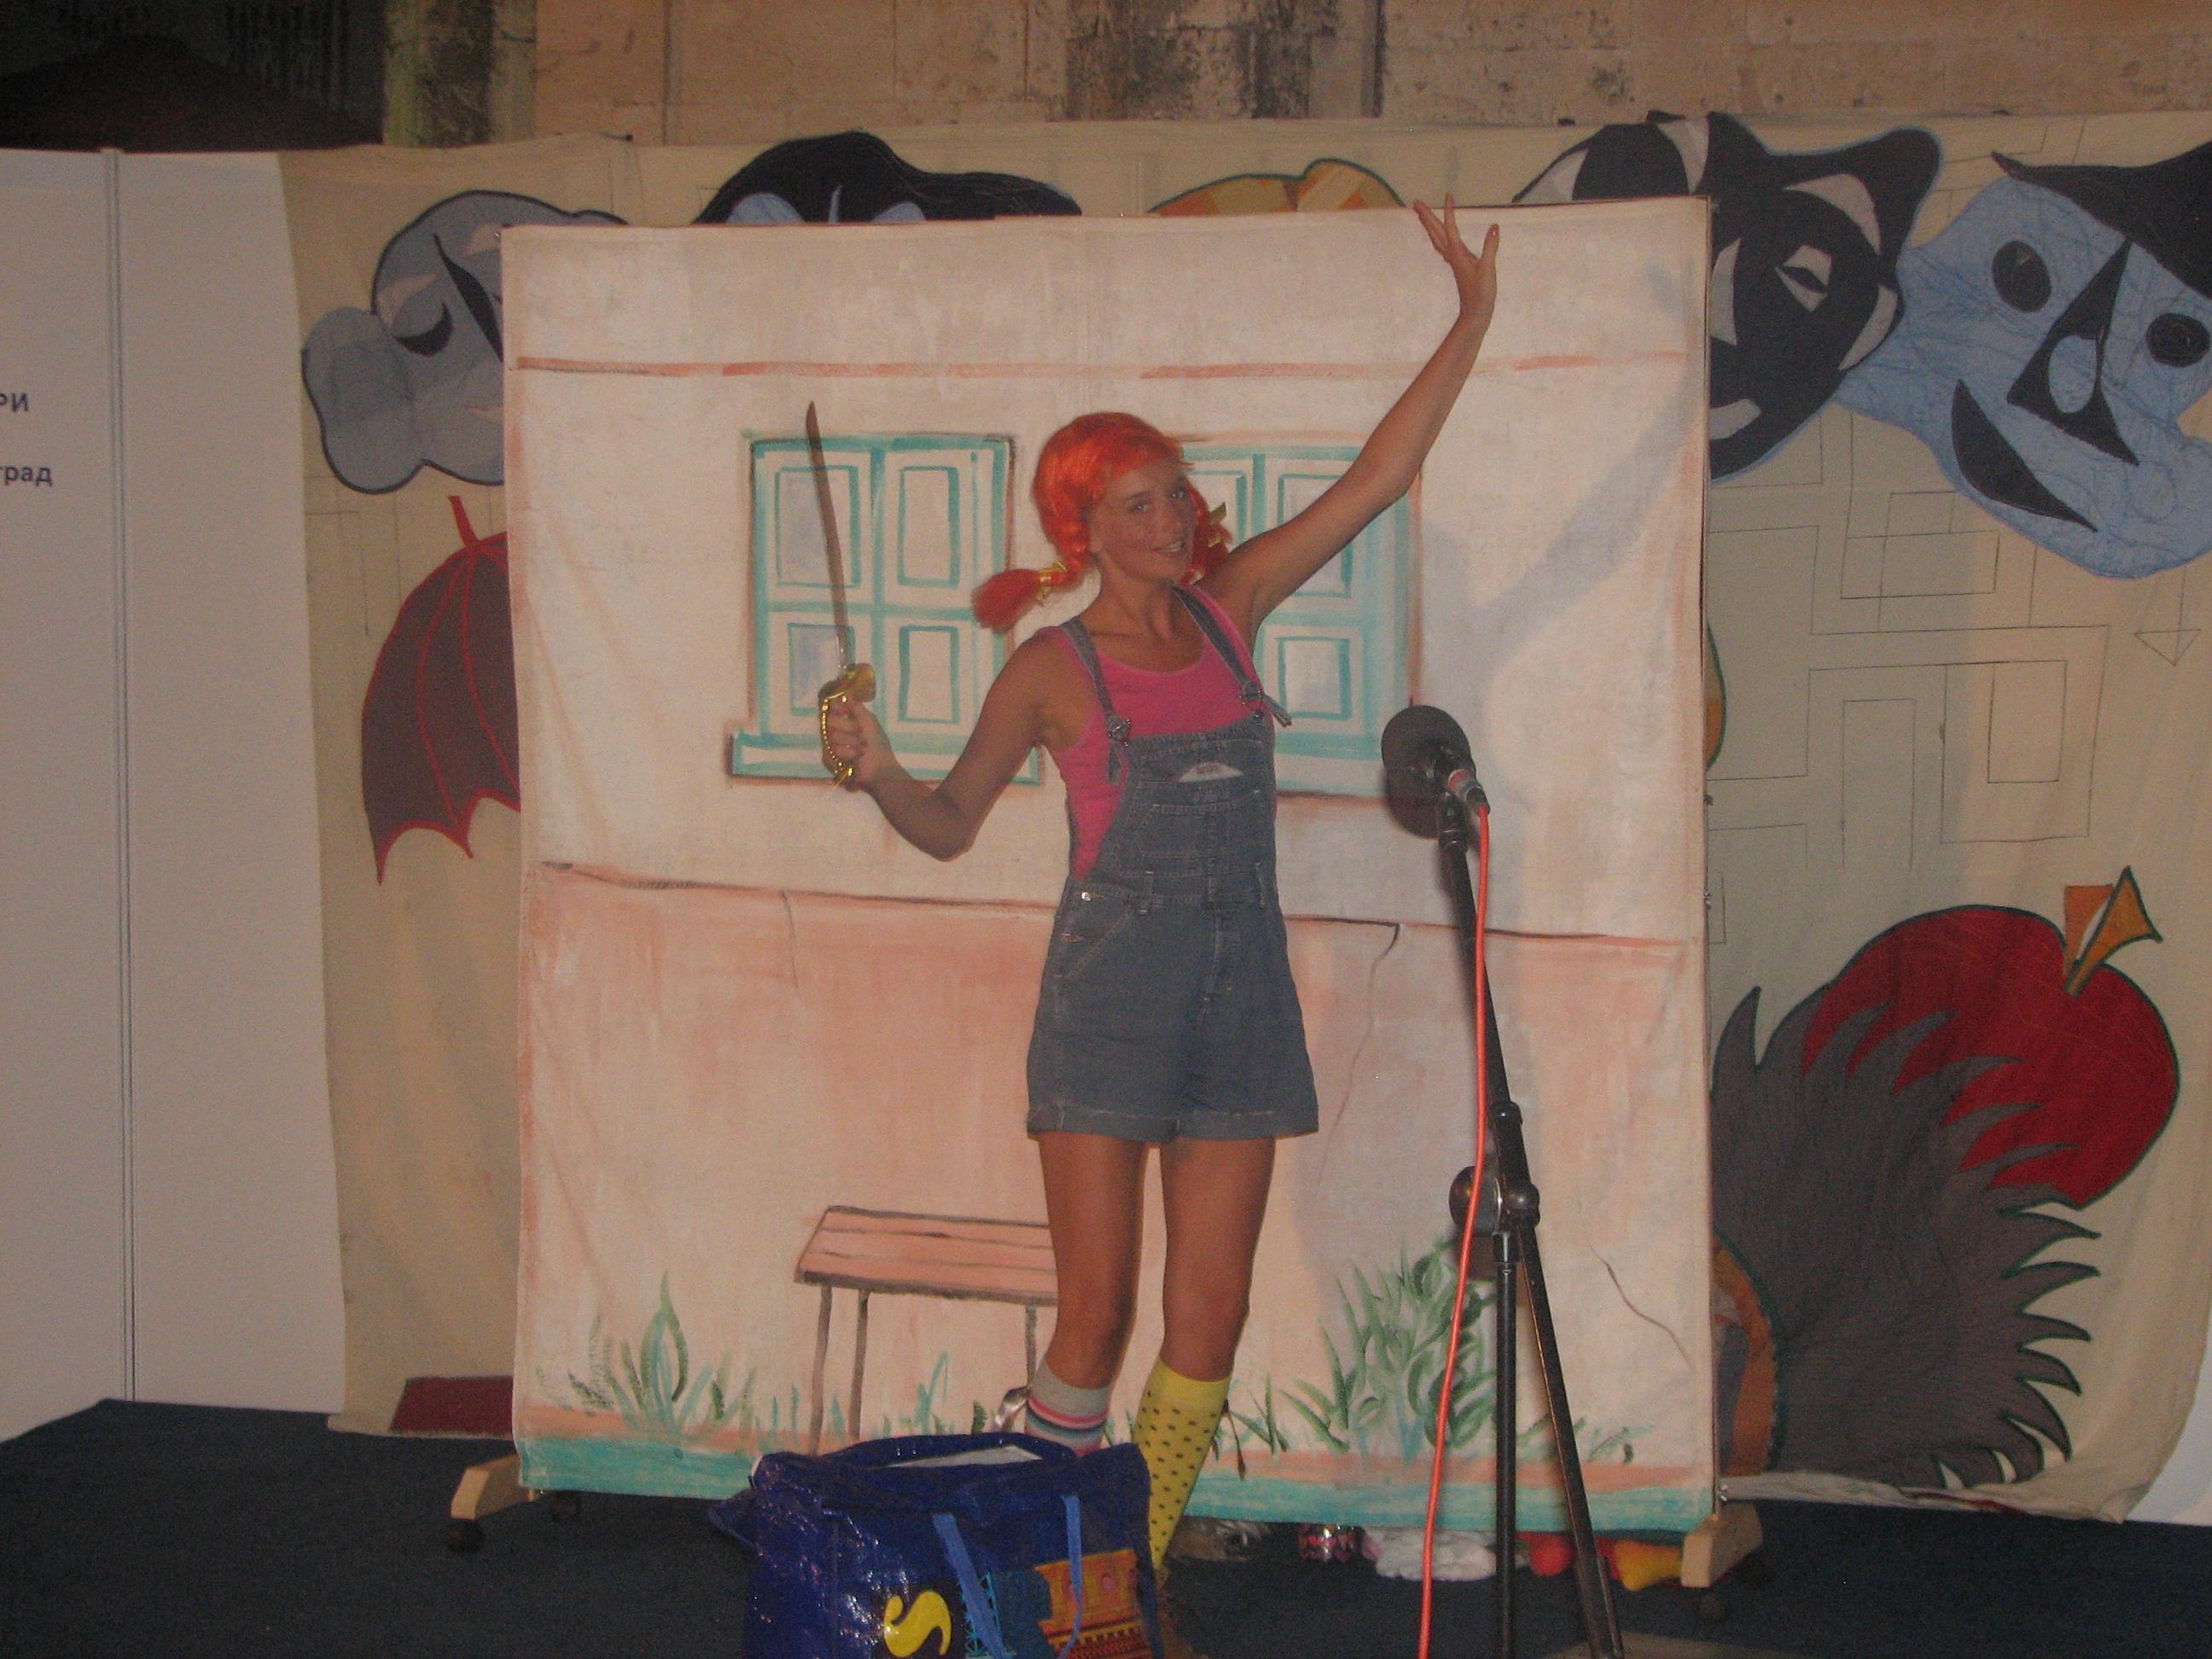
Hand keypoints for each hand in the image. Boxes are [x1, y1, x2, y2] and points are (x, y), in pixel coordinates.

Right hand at [823, 694, 889, 789]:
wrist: (880, 769)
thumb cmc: (877, 745)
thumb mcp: (870, 722)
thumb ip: (857, 708)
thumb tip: (846, 695)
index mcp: (846, 721)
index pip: (831, 709)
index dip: (836, 707)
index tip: (845, 710)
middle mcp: (836, 731)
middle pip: (829, 720)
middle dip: (847, 726)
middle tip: (860, 733)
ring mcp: (831, 746)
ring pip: (831, 736)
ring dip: (850, 742)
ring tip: (862, 750)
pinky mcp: (829, 761)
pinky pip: (829, 751)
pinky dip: (846, 754)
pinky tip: (855, 759)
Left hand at [1414, 197, 1498, 333]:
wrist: (1475, 314)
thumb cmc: (1482, 294)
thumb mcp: (1488, 270)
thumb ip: (1490, 248)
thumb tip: (1494, 227)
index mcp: (1458, 255)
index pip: (1450, 228)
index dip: (1449, 212)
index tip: (1448, 196)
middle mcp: (1452, 256)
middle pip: (1435, 232)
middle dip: (1426, 217)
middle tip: (1416, 202)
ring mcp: (1453, 261)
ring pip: (1437, 239)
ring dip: (1429, 225)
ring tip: (1422, 214)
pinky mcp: (1457, 266)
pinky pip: (1443, 246)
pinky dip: (1438, 236)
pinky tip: (1439, 236)